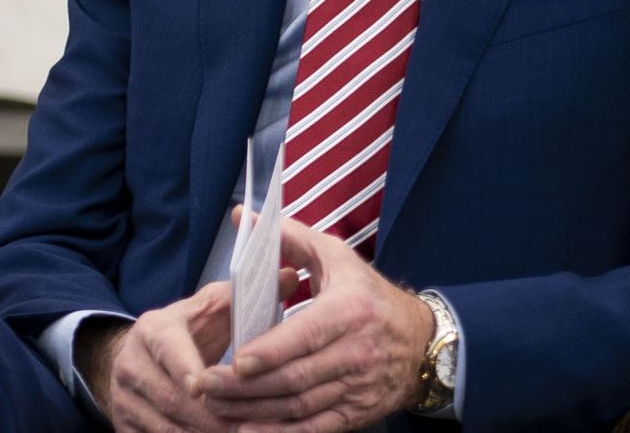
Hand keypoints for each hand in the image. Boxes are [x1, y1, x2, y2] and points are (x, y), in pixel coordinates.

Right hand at [85, 270, 299, 431]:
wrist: (139, 359)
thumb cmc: (187, 332)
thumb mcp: (208, 309)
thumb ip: (244, 297)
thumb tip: (290, 274)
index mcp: (154, 330)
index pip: (168, 350)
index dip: (184, 369)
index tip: (201, 387)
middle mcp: (132, 365)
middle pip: (171, 399)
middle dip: (210, 417)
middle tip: (243, 426)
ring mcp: (125, 399)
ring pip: (165, 428)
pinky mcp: (124, 425)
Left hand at [194, 214, 434, 432]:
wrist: (423, 342)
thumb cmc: (370, 295)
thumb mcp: (337, 258)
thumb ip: (290, 238)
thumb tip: (244, 218)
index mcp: (350, 310)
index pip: (306, 335)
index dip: (272, 352)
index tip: (238, 361)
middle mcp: (356, 352)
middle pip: (295, 377)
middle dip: (247, 387)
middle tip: (206, 386)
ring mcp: (357, 387)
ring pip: (300, 406)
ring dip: (255, 412)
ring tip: (216, 407)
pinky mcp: (356, 413)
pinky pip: (315, 429)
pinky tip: (248, 432)